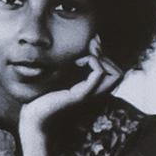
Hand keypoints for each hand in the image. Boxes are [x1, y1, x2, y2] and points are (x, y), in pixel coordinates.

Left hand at [18, 36, 122, 155]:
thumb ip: (79, 62)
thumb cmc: (48, 94)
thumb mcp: (66, 74)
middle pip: (119, 74)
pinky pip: (98, 75)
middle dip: (106, 57)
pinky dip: (92, 63)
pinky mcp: (80, 95)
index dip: (107, 57)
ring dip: (101, 60)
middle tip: (89, 53)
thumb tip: (92, 42)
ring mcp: (90, 94)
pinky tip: (78, 63)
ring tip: (83, 59)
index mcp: (94, 89)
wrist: (36, 113)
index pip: (116, 72)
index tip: (90, 51)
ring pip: (115, 75)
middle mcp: (95, 93)